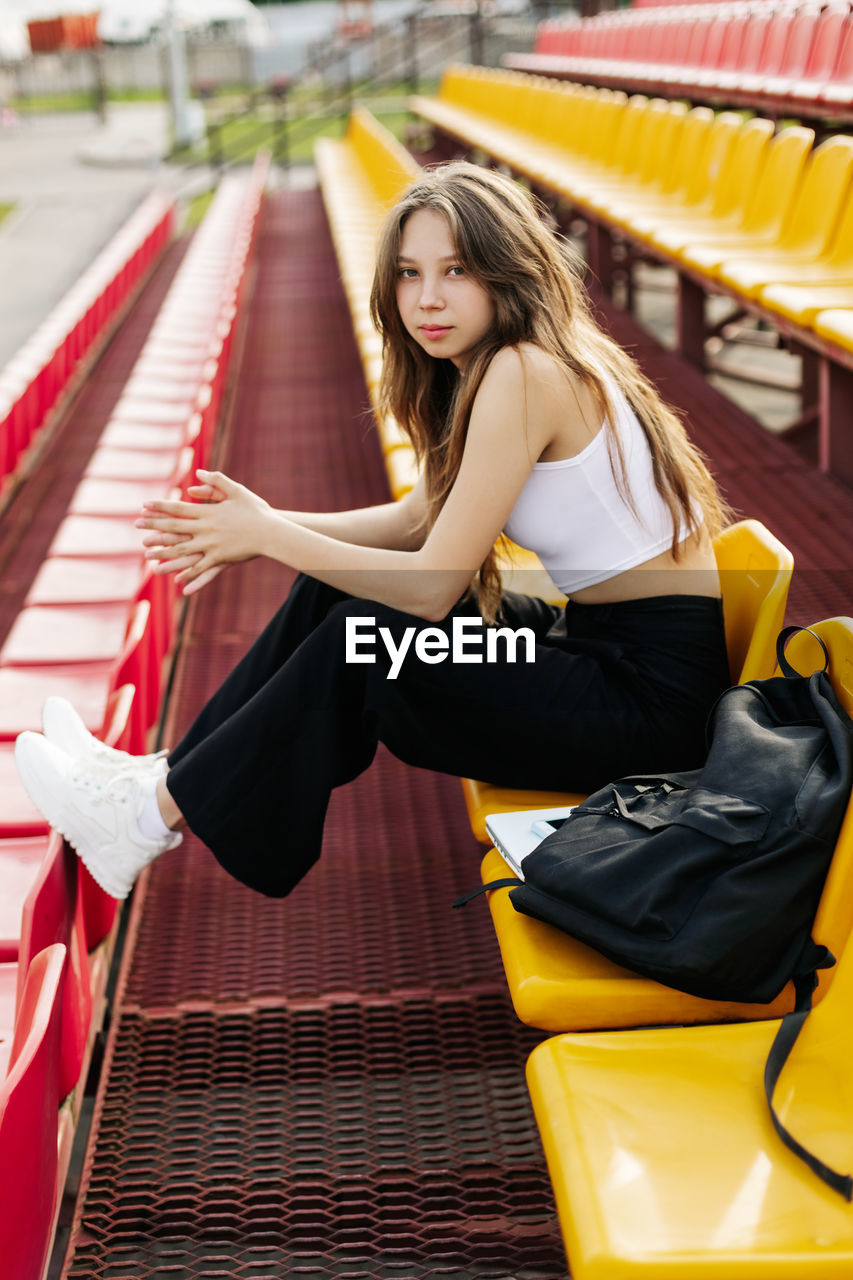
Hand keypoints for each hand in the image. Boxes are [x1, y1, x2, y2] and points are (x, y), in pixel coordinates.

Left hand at [137, 469, 271, 591]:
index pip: (178, 508)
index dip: (160, 507)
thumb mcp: (237, 491)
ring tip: (148, 556)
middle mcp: (206, 529)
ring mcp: (212, 546)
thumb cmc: (256, 510)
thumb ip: (216, 481)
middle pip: (175, 528)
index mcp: (208, 513)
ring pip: (183, 551)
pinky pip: (202, 569)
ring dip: (164, 553)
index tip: (144, 506)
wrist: (273, 532)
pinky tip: (177, 581)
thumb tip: (197, 473)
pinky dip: (189, 575)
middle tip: (136, 526)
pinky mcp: (221, 559)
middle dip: (154, 527)